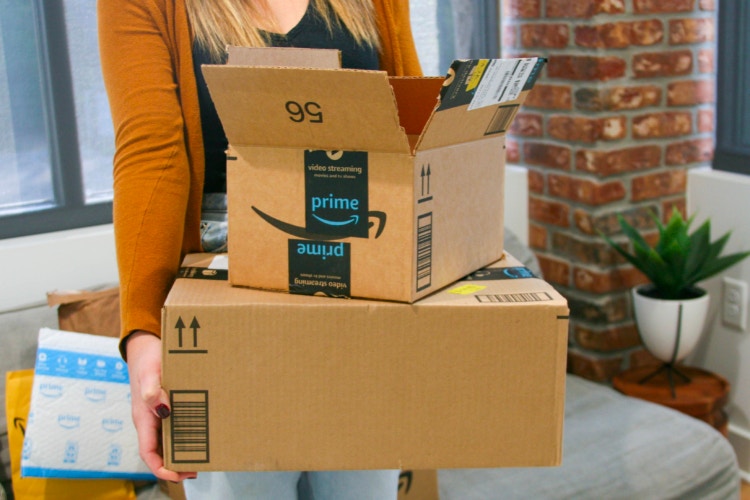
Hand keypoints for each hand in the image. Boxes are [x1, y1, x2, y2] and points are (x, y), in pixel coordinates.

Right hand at [126, 331, 196, 481]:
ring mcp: (158, 415)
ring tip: (205, 454)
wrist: (146, 347)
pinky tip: (204, 431)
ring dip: (184, 449)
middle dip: (177, 463)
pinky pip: (177, 423)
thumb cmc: (147, 360)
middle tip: (199, 468)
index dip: (160, 467)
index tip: (177, 475)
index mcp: (143, 418)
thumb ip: (153, 390)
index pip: (148, 452)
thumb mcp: (149, 373)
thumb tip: (163, 409)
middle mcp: (150, 420)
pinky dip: (188, 431)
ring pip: (170, 439)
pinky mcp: (168, 406)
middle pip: (161, 450)